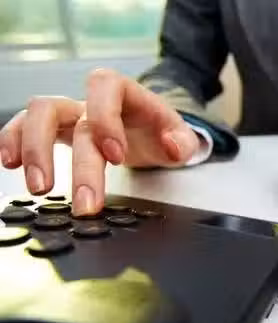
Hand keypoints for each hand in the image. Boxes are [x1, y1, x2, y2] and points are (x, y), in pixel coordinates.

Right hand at [0, 68, 198, 215]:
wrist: (148, 133)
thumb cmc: (160, 133)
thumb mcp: (181, 137)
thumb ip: (183, 141)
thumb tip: (173, 146)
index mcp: (125, 93)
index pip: (106, 87)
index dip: (106, 118)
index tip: (115, 156)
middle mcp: (91, 101)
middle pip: (69, 115)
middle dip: (75, 162)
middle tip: (84, 203)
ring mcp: (70, 114)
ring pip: (37, 115)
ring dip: (34, 150)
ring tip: (40, 188)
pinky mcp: (56, 131)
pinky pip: (23, 127)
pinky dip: (12, 142)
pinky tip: (11, 165)